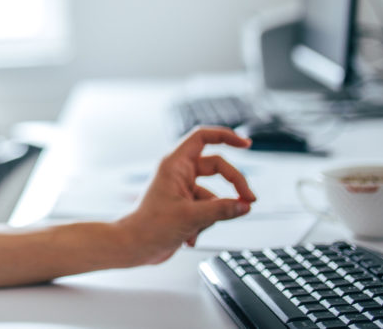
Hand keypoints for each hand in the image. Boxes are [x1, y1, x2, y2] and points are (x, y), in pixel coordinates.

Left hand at [117, 127, 256, 264]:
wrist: (133, 247)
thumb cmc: (149, 227)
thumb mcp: (191, 217)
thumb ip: (222, 209)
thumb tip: (244, 205)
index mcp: (174, 164)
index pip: (202, 137)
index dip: (225, 136)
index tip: (246, 143)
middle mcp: (179, 173)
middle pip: (216, 166)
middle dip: (234, 183)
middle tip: (249, 200)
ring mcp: (182, 189)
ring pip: (213, 194)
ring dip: (212, 214)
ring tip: (196, 228)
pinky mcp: (185, 206)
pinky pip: (207, 209)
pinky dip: (204, 224)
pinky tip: (190, 237)